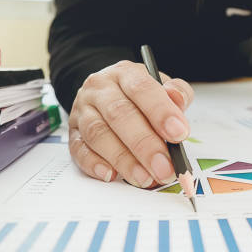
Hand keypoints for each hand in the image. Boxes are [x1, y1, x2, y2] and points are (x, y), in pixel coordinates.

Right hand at [67, 60, 193, 187]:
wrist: (107, 92)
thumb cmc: (139, 94)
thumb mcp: (161, 86)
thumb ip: (177, 93)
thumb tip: (178, 100)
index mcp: (125, 73)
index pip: (141, 88)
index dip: (161, 111)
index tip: (179, 134)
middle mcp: (100, 89)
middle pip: (119, 114)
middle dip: (145, 144)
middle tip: (164, 167)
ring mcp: (83, 111)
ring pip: (98, 134)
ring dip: (123, 159)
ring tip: (145, 178)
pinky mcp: (73, 133)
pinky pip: (79, 150)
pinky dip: (94, 164)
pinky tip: (112, 175)